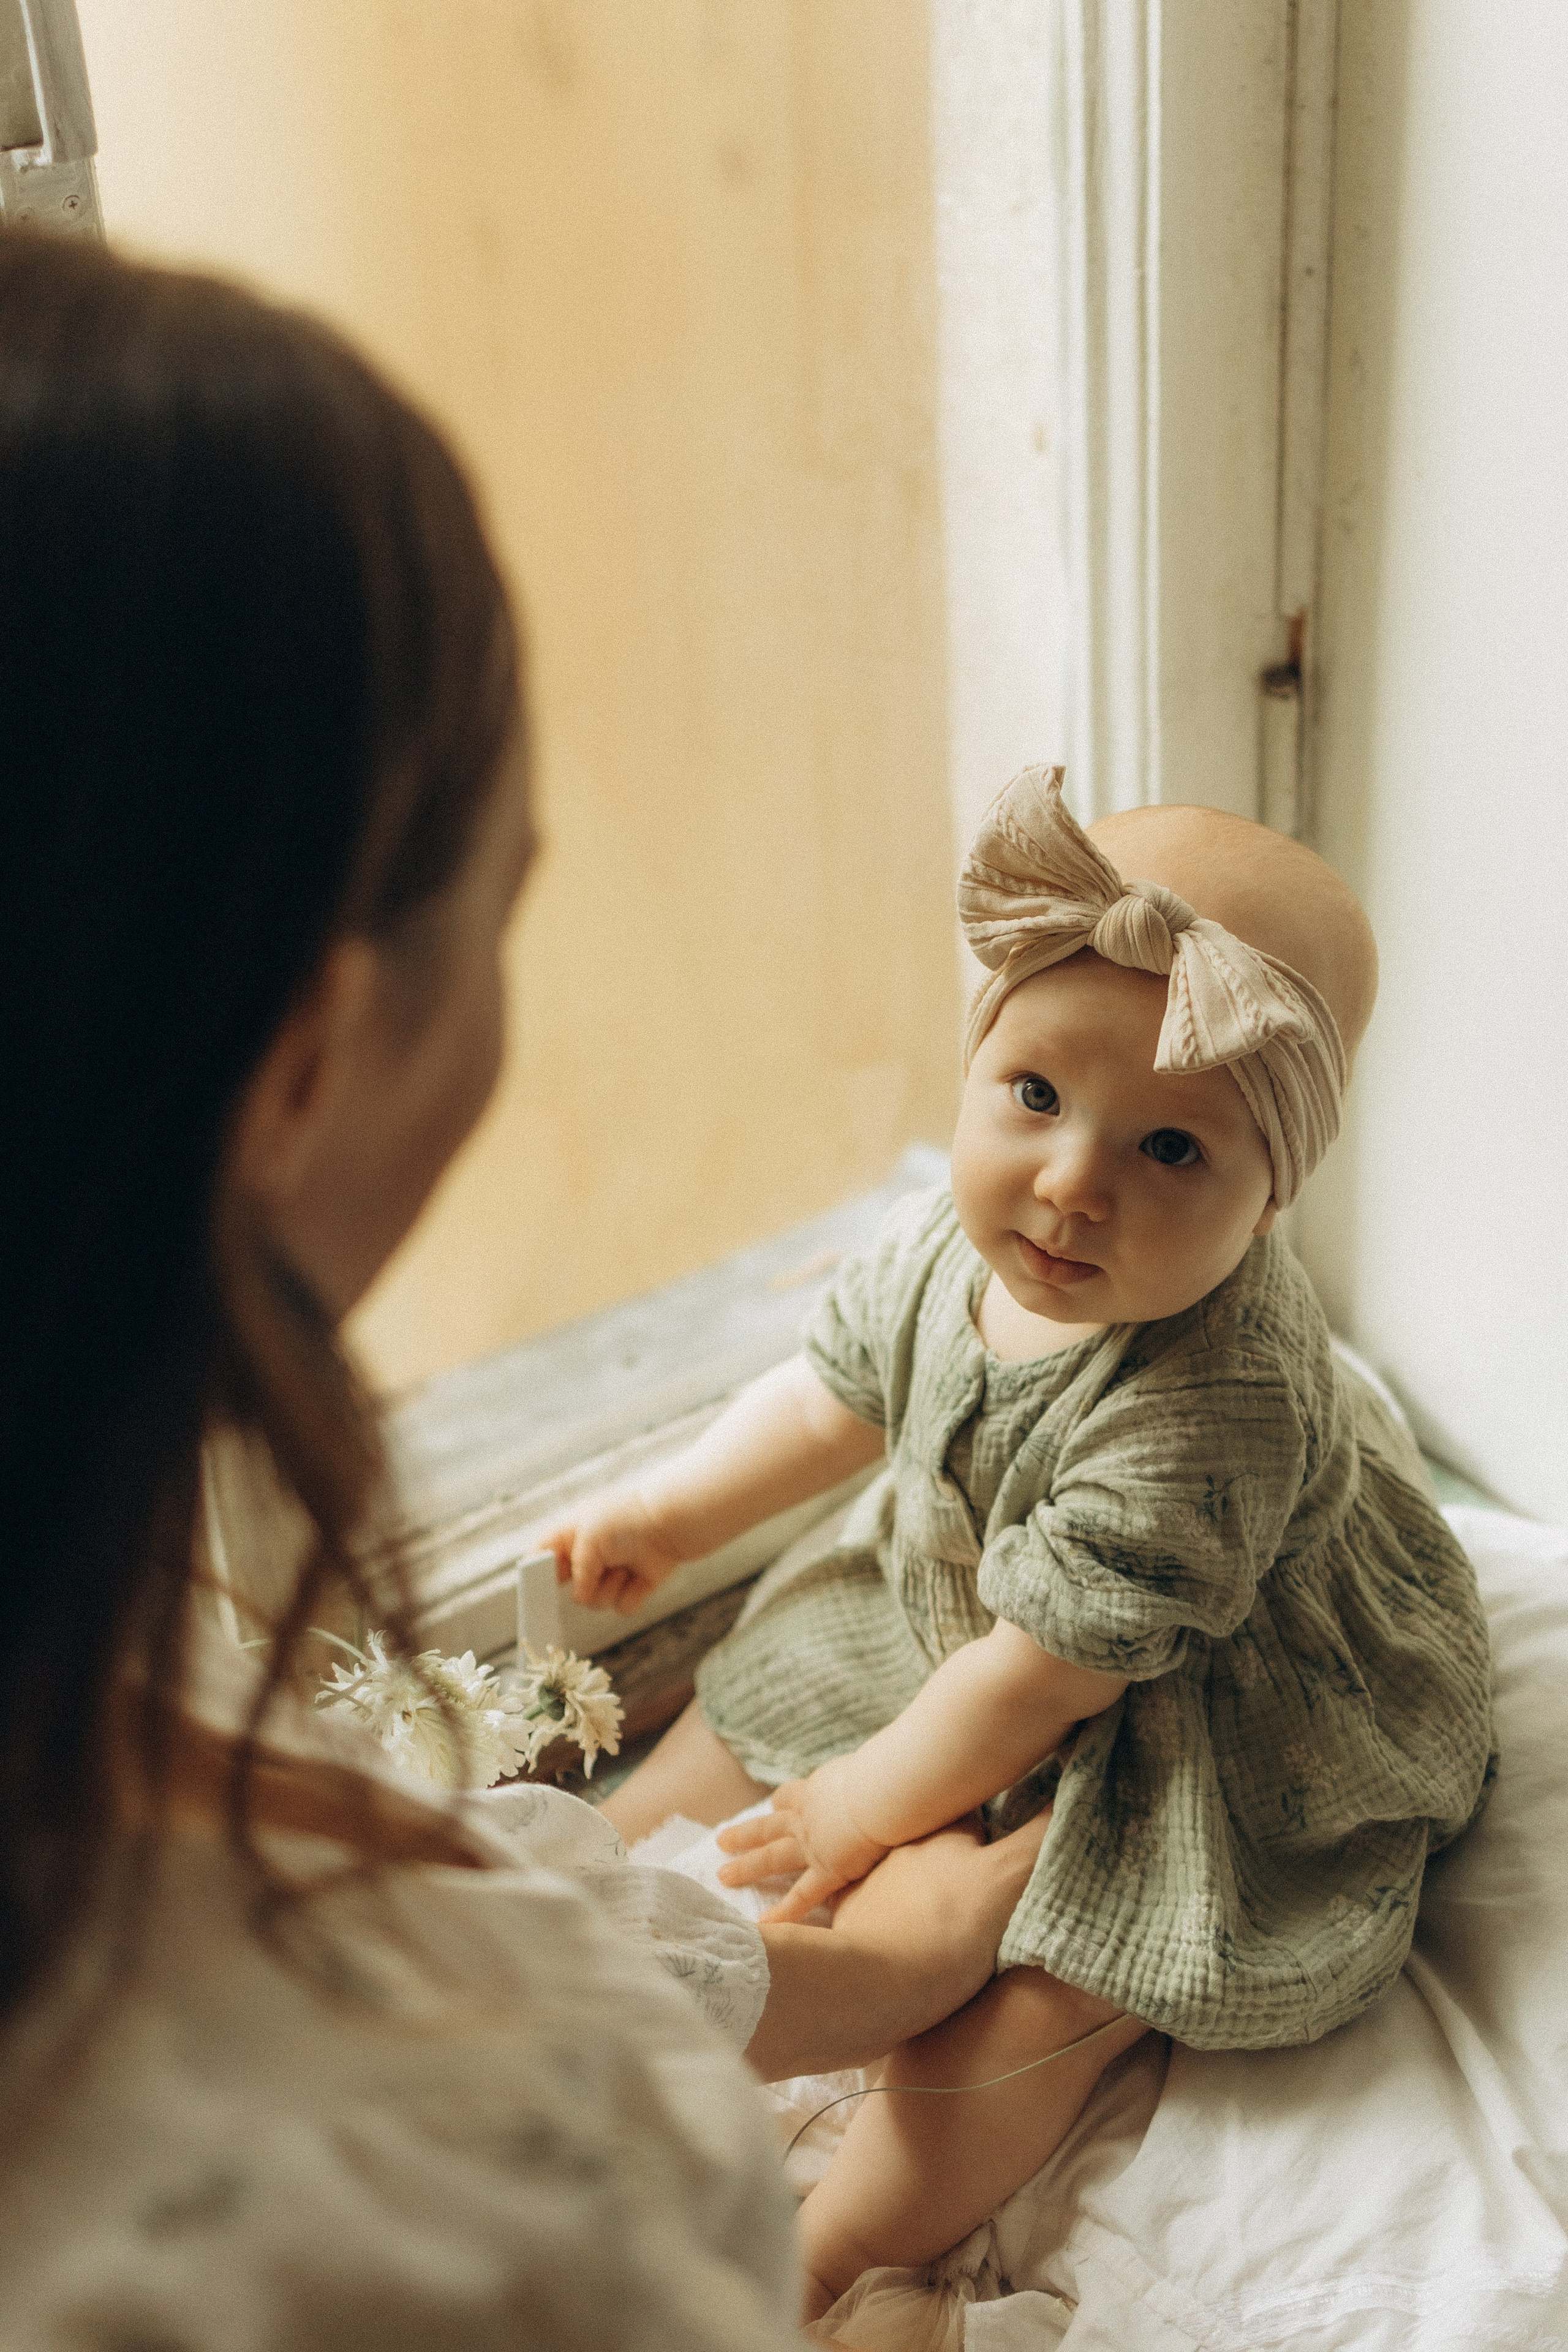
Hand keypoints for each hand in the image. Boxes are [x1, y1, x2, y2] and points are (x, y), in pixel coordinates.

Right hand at [536, 1483, 687, 1615]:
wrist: (674, 1522)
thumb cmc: (627, 1520)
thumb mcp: (590, 1539)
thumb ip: (579, 1571)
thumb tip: (581, 1597)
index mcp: (573, 1534)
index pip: (543, 1553)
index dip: (535, 1571)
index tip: (532, 1591)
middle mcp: (591, 1554)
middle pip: (568, 1585)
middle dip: (579, 1588)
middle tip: (577, 1596)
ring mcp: (612, 1571)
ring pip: (595, 1601)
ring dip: (609, 1588)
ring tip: (625, 1567)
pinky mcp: (635, 1585)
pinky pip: (622, 1606)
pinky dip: (632, 1594)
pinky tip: (641, 1576)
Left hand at [715, 1757, 889, 1921]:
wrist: (882, 1791)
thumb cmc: (884, 1772)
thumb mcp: (865, 1768)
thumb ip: (864, 1777)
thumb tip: (880, 1772)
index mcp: (818, 1790)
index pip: (790, 1796)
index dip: (781, 1803)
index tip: (773, 1807)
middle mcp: (807, 1817)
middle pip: (769, 1826)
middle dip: (745, 1835)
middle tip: (721, 1841)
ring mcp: (813, 1844)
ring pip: (772, 1857)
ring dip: (747, 1866)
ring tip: (723, 1875)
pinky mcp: (828, 1869)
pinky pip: (803, 1895)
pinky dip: (784, 1911)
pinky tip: (765, 1924)